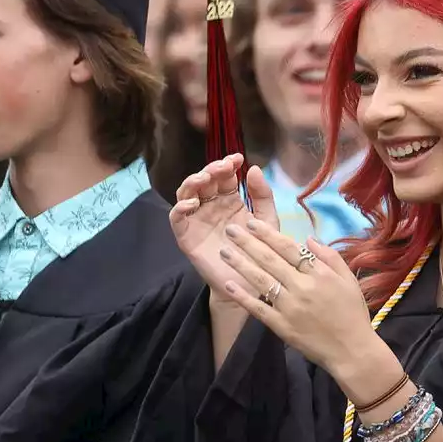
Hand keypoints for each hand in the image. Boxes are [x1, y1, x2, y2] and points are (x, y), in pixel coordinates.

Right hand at [169, 154, 279, 300]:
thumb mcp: (266, 219)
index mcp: (230, 200)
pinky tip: (192, 203)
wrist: (252, 283)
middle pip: (203, 181)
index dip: (227, 165)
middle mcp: (211, 207)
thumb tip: (254, 168)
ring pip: (186, 194)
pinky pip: (176, 219)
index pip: (224, 176)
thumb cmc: (260, 250)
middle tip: (223, 167)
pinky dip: (180, 208)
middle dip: (211, 170)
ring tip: (205, 178)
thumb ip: (262, 195)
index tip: (238, 158)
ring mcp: (197, 220)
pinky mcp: (186, 237)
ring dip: (192, 182)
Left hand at [217, 222, 387, 380]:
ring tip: (224, 251)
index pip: (289, 248)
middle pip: (270, 260)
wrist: (351, 350)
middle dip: (248, 243)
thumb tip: (308, 238)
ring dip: (240, 264)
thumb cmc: (352, 312)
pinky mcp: (281, 326)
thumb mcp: (349, 279)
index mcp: (319, 274)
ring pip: (261, 281)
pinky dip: (243, 297)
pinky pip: (258, 309)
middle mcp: (302, 287)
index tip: (252, 223)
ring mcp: (289, 307)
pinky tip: (229, 285)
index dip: (268, 234)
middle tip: (230, 229)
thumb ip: (330, 257)